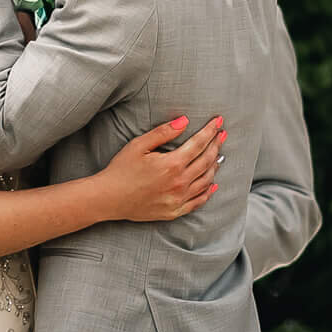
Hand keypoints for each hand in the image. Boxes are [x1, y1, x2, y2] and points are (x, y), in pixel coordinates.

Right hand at [98, 115, 225, 223]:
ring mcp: (178, 199)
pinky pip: (198, 201)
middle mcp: (179, 182)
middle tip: (222, 135)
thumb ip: (163, 132)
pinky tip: (213, 184)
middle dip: (216, 145)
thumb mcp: (139, 145)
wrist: (108, 198)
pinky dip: (208, 192)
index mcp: (172, 164)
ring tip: (218, 155)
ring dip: (215, 166)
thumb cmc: (121, 170)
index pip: (199, 143)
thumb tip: (184, 121)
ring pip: (206, 180)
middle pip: (206, 161)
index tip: (218, 122)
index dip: (210, 131)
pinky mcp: (174, 211)